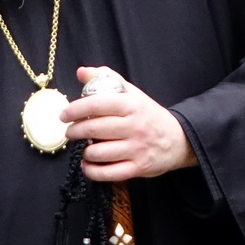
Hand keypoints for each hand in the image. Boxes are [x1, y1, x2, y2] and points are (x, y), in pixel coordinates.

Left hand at [61, 66, 196, 182]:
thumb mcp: (132, 93)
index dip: (75, 109)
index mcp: (131, 105)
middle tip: (69, 132)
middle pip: (93, 129)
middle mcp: (134, 126)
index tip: (64, 115)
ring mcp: (137, 148)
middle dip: (74, 131)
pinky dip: (92, 171)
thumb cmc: (148, 115)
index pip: (96, 104)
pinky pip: (108, 173)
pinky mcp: (139, 167)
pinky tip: (87, 164)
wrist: (179, 139)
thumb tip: (81, 72)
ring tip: (82, 147)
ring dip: (83, 151)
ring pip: (98, 152)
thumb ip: (107, 79)